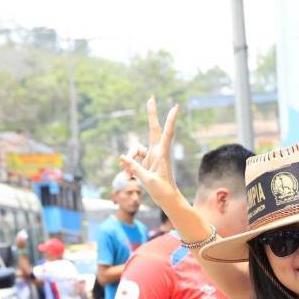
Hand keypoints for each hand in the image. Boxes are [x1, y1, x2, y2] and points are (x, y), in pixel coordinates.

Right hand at [118, 98, 186, 214]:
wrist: (168, 200)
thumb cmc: (163, 191)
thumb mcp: (148, 181)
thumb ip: (135, 168)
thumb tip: (122, 157)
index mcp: (162, 154)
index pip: (167, 133)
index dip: (170, 120)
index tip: (176, 107)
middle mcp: (158, 152)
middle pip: (153, 129)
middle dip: (151, 114)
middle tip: (151, 98)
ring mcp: (152, 156)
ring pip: (135, 150)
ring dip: (129, 161)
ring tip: (127, 177)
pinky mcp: (146, 162)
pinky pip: (133, 160)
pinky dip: (129, 168)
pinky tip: (128, 179)